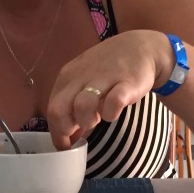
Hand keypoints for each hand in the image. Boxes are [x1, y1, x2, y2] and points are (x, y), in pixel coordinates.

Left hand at [46, 30, 172, 149]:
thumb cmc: (109, 69)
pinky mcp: (126, 83)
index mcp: (68, 77)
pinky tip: (114, 111)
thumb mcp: (84, 82)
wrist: (141, 47)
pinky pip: (113, 102)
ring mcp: (103, 79)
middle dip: (66, 129)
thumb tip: (66, 137)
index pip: (52, 110)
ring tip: (98, 119)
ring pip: (82, 106)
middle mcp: (81, 77)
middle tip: (80, 134)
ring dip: (87, 120)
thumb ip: (73, 107)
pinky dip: (111, 113)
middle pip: (59, 110)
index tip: (67, 145)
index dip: (57, 132)